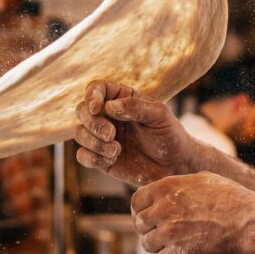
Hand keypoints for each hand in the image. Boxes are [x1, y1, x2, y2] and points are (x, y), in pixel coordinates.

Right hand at [74, 81, 195, 186]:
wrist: (175, 165)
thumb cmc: (169, 134)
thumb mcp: (159, 115)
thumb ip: (135, 107)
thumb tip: (109, 106)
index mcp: (121, 99)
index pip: (96, 89)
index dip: (91, 96)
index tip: (96, 108)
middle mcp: (107, 116)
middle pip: (82, 111)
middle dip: (92, 123)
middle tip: (111, 134)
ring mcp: (102, 138)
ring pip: (79, 134)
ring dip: (94, 142)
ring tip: (116, 150)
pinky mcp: (100, 158)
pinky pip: (82, 156)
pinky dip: (93, 158)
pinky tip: (112, 160)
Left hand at [132, 172, 254, 253]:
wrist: (251, 222)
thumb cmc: (232, 199)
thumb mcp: (202, 180)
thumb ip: (177, 185)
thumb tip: (162, 191)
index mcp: (166, 188)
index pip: (136, 202)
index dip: (143, 211)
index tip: (152, 218)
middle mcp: (163, 209)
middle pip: (140, 225)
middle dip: (152, 230)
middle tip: (169, 233)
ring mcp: (169, 232)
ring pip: (147, 245)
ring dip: (160, 247)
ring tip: (179, 243)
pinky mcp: (179, 253)